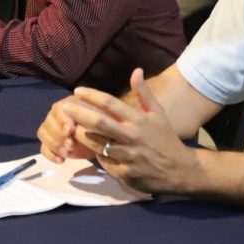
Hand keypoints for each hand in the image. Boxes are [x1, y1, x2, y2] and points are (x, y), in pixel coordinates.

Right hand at [37, 96, 96, 162]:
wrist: (104, 138)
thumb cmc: (101, 125)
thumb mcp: (99, 119)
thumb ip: (88, 119)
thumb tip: (75, 125)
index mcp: (69, 104)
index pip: (58, 109)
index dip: (62, 120)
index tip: (71, 130)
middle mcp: (56, 114)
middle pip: (48, 123)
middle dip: (58, 135)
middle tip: (70, 145)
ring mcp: (51, 129)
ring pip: (43, 134)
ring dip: (54, 144)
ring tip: (67, 152)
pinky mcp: (51, 143)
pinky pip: (43, 148)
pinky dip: (50, 155)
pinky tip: (61, 161)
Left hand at [62, 68, 200, 193]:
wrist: (180, 170)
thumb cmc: (165, 139)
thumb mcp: (158, 114)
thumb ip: (144, 93)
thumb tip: (136, 70)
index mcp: (138, 120)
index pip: (111, 104)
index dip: (92, 96)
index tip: (78, 90)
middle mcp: (131, 136)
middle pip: (100, 122)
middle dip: (79, 113)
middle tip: (64, 107)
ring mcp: (127, 156)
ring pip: (97, 144)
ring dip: (83, 135)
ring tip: (70, 128)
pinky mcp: (124, 173)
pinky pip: (104, 162)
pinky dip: (95, 155)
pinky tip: (89, 148)